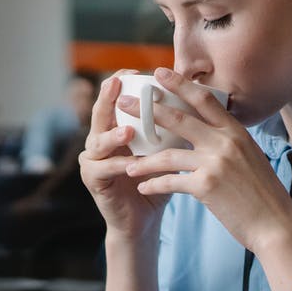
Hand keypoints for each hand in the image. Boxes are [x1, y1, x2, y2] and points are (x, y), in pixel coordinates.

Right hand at [77, 70, 169, 241]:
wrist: (143, 220)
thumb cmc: (157, 181)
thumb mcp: (165, 149)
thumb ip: (172, 127)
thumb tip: (199, 100)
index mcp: (114, 128)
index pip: (114, 100)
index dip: (120, 83)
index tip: (135, 70)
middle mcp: (98, 140)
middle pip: (100, 114)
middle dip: (108, 98)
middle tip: (117, 85)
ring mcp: (92, 160)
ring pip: (98, 141)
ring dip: (113, 136)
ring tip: (128, 132)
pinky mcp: (93, 180)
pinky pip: (105, 169)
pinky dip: (119, 166)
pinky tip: (132, 164)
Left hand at [120, 68, 291, 253]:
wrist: (275, 225)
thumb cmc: (263, 195)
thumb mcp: (251, 158)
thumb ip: (229, 142)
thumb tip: (210, 130)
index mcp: (237, 131)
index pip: (204, 99)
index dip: (179, 83)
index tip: (158, 73)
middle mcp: (226, 142)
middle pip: (179, 118)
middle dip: (147, 109)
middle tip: (124, 102)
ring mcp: (215, 163)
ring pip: (168, 154)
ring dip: (143, 159)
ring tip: (125, 162)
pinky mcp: (206, 186)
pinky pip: (170, 181)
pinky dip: (154, 184)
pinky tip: (143, 187)